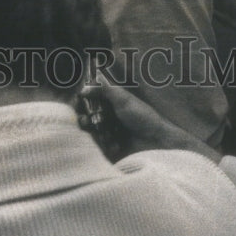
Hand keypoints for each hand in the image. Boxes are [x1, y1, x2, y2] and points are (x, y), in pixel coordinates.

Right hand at [88, 80, 221, 162]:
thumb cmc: (143, 117)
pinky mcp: (111, 150)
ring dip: (93, 132)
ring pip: (90, 132)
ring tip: (99, 133)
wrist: (158, 143)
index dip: (82, 100)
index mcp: (111, 103)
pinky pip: (98, 148)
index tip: (77, 101)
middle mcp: (108, 117)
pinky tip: (114, 146)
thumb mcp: (123, 99)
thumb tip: (85, 85)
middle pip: (87, 116)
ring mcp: (109, 134)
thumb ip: (104, 89)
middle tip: (85, 120)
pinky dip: (103, 146)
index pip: (90, 100)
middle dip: (83, 117)